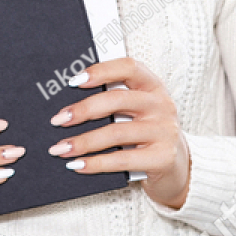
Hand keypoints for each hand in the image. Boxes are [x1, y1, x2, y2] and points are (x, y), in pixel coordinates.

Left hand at [48, 58, 191, 210]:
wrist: (177, 167)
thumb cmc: (146, 134)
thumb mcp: (137, 112)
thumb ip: (113, 102)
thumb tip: (67, 106)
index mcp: (153, 86)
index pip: (129, 67)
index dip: (101, 71)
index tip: (73, 81)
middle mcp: (162, 105)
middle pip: (117, 99)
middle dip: (83, 110)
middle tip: (58, 121)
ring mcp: (165, 131)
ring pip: (116, 132)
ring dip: (83, 142)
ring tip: (60, 149)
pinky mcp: (162, 158)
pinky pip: (122, 159)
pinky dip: (96, 163)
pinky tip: (77, 165)